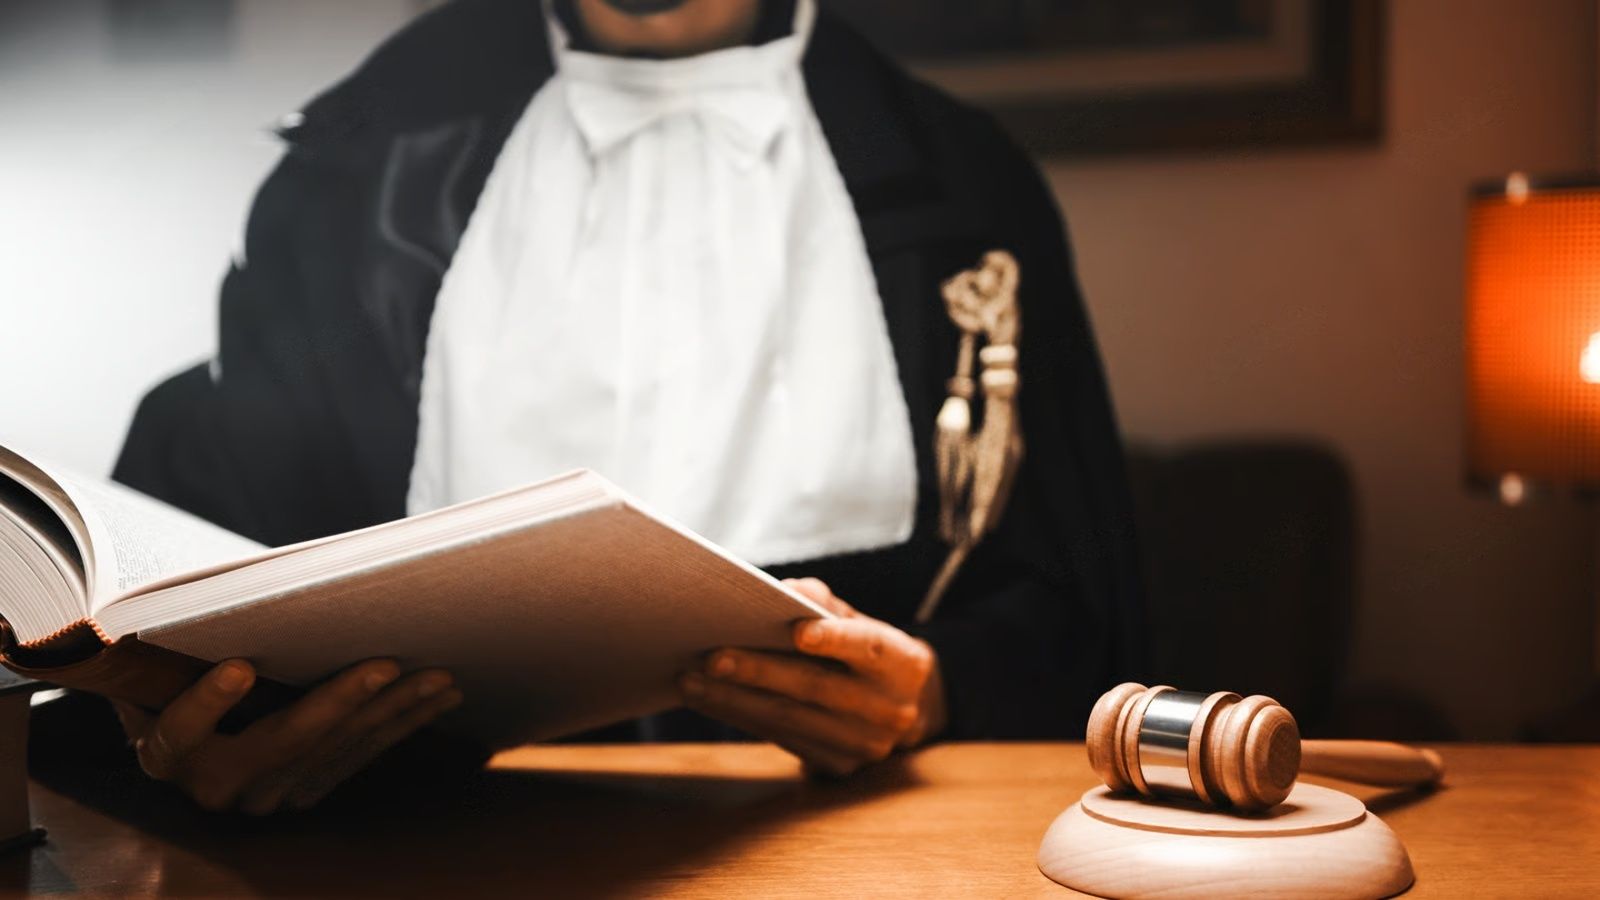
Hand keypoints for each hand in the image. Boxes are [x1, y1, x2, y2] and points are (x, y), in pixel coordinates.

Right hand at [112, 658, 461, 814]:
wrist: (195, 721)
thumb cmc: (183, 669)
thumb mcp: (172, 659)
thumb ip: (191, 641)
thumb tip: (238, 593)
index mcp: (168, 751)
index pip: (180, 735)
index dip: (207, 704)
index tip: (237, 668)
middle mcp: (214, 784)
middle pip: (280, 744)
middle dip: (340, 702)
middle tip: (386, 665)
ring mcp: (265, 794)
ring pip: (333, 752)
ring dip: (390, 712)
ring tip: (436, 677)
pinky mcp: (305, 791)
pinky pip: (358, 758)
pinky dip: (401, 725)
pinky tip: (438, 698)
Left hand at [679, 578, 946, 776]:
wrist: (907, 711)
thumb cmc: (870, 654)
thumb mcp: (863, 623)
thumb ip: (827, 605)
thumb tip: (785, 590)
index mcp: (904, 664)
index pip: (869, 647)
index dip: (835, 639)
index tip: (797, 631)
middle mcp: (889, 709)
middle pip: (816, 688)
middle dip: (760, 672)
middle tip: (711, 657)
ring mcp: (864, 745)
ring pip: (791, 720)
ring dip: (735, 701)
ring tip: (692, 681)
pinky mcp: (837, 766)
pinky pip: (782, 740)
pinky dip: (741, 718)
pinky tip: (709, 700)